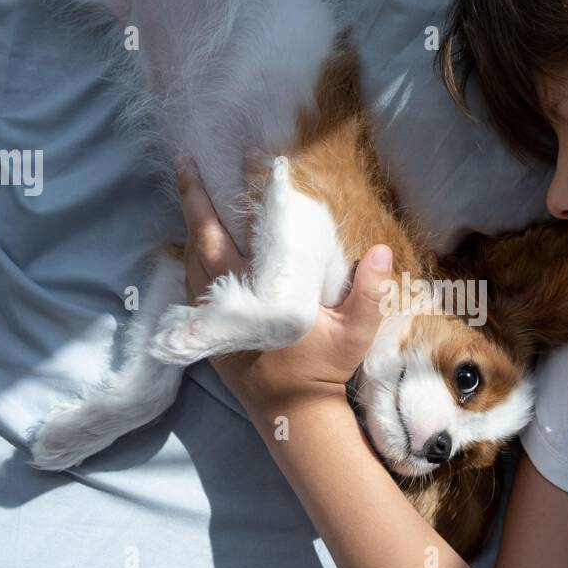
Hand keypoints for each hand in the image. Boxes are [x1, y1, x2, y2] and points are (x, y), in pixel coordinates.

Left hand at [174, 155, 392, 415]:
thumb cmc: (323, 369)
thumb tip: (381, 250)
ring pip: (190, 257)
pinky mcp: (207, 328)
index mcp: (262, 291)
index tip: (254, 156)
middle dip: (194, 195)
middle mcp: (228, 298)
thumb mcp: (355, 331)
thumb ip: (369, 291)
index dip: (252, 189)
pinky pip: (190, 281)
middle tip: (186, 161)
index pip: (251, 228)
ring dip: (189, 224)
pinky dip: (190, 255)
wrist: (290, 412)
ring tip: (190, 195)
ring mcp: (212, 314)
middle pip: (202, 235)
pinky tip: (194, 243)